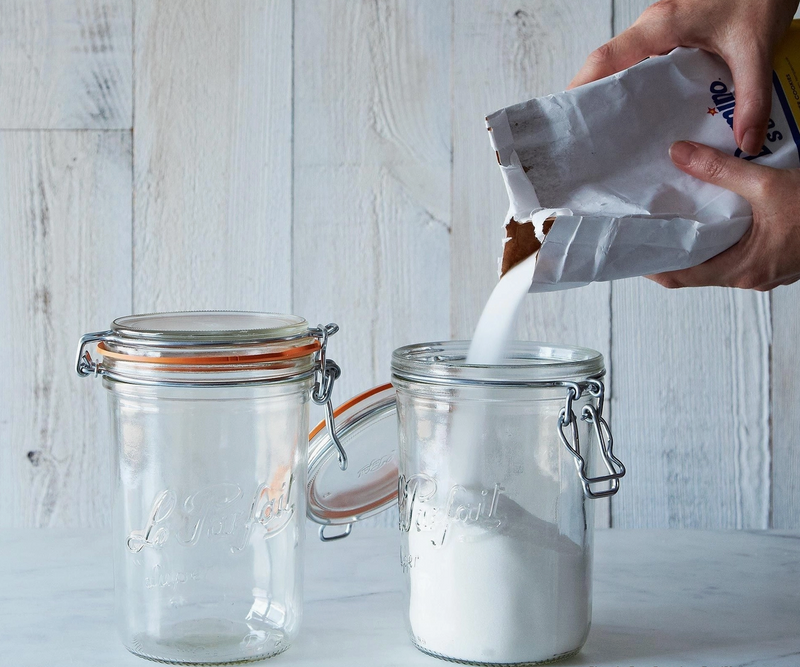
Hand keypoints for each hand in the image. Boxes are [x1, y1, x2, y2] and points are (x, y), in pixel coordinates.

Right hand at [569, 0, 798, 154]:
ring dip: (619, 94)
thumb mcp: (757, 47)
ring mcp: (663, 29)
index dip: (582, 87)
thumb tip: (745, 142)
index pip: (606, 59)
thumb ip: (752, 97)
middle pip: (608, 65)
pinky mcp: (675, 32)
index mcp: (661, 26)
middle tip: (590, 134)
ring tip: (615, 131)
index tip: (568, 116)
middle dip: (595, 98)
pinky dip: (642, 86)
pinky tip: (653, 110)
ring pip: (627, 64)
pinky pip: (647, 62)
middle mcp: (654, 26)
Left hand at [647, 141, 799, 289]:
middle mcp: (752, 276)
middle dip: (672, 247)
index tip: (632, 245)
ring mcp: (767, 270)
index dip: (652, 263)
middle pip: (697, 268)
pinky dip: (724, 237)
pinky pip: (741, 252)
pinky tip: (717, 214)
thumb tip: (679, 154)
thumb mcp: (768, 183)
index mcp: (743, 269)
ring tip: (677, 215)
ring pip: (720, 260)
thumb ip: (721, 169)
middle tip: (649, 224)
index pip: (680, 276)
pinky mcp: (779, 259)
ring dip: (700, 240)